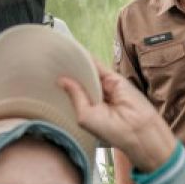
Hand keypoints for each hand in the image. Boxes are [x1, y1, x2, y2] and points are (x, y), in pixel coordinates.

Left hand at [59, 62, 176, 172]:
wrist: (137, 130)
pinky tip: (75, 52)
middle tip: (48, 61)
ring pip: (87, 71)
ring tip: (57, 54)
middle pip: (78, 80)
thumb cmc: (112, 131)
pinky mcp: (113, 78)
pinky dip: (88, 59)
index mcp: (86, 109)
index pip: (71, 93)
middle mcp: (95, 97)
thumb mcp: (85, 116)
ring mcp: (104, 87)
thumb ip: (75, 96)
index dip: (61, 83)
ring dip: (75, 64)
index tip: (46, 74)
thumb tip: (62, 80)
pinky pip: (98, 66)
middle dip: (66, 72)